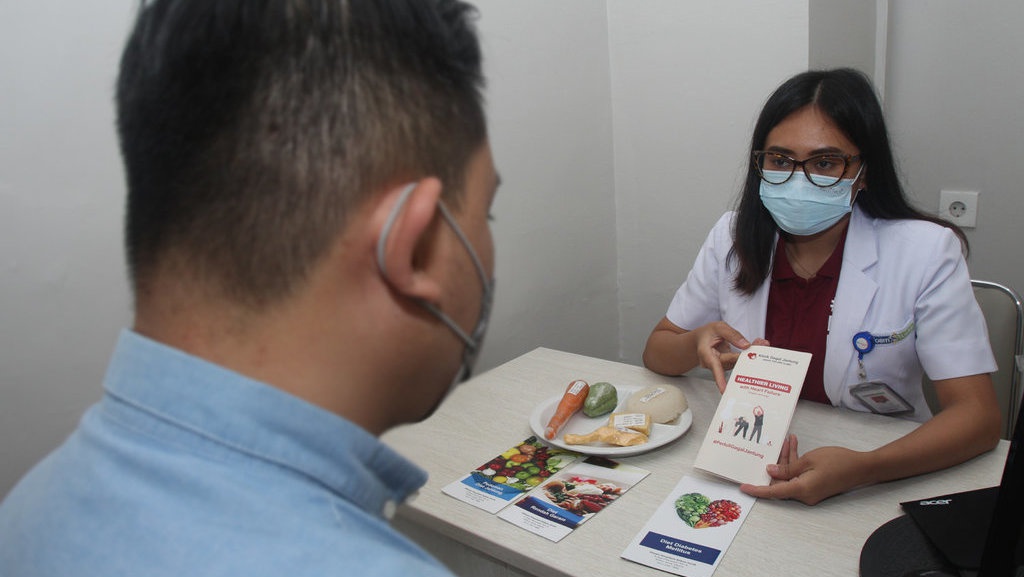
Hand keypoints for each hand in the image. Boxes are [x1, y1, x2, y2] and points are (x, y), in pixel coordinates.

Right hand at [692, 322, 767, 391]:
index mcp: (706, 353)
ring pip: (736, 364)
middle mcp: (712, 363)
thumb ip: (732, 335)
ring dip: (749, 355)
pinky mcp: (726, 366)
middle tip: (761, 345)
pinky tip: (756, 346)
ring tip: (761, 344)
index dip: (720, 379)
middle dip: (746, 356)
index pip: (714, 367)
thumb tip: (746, 346)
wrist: (702, 338)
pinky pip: (738, 363)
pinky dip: (747, 355)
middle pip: (731, 363)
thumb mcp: (719, 327)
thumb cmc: (708, 333)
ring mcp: (720, 366)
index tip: (724, 390)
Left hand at [739, 435, 867, 504]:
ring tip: (787, 440)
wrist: (862, 467)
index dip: (757, 489)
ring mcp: (810, 491)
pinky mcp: (815, 486)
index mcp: (802, 489)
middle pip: (781, 481)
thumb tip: (771, 472)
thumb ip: (787, 467)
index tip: (743, 487)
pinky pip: (799, 475)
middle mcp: (805, 494)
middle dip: (775, 463)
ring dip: (787, 459)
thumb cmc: (839, 462)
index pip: (774, 492)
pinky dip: (796, 462)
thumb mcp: (809, 460)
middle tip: (769, 447)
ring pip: (790, 476)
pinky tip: (794, 445)